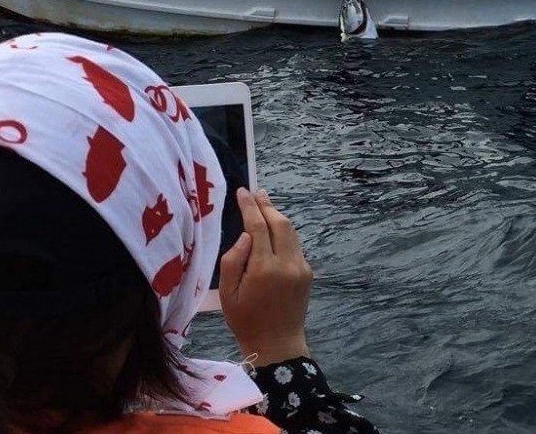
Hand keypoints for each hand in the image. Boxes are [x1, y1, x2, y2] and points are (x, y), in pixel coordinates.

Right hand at [219, 187, 312, 364]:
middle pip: (280, 223)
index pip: (258, 227)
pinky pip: (295, 245)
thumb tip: (247, 234)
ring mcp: (301, 267)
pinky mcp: (308, 272)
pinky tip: (274, 232)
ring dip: (277, 217)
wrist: (277, 344)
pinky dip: (284, 234)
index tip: (243, 191)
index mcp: (264, 269)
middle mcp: (287, 264)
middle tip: (256, 193)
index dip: (250, 207)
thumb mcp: (227, 293)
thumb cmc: (245, 320)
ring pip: (291, 232)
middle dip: (267, 205)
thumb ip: (233, 260)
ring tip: (264, 205)